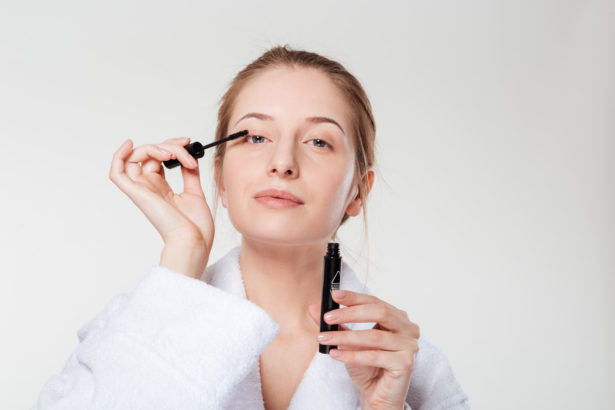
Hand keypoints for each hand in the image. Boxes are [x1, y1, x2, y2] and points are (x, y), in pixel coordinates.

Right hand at [109, 137, 214, 252]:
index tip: (188, 142)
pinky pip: (117, 174)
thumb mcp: (195, 192)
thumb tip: (188, 156)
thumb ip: (189, 173)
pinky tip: (129, 144)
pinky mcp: (137, 194)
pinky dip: (118, 156)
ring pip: (135, 158)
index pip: (158, 159)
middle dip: (168, 144)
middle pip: (148, 155)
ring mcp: (142, 190)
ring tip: (172, 154)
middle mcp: (150, 188)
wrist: (195, 240)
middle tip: (186, 145)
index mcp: (162, 188)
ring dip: (154, 148)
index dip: (171, 146)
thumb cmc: (196, 226)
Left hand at [307, 290, 419, 409]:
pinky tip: (335, 354)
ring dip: (345, 338)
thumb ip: (334, 324)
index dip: (354, 297)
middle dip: (350, 313)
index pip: (374, 301)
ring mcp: (410, 345)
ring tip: (324, 338)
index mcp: (398, 317)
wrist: (376, 395)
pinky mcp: (406, 363)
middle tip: (328, 317)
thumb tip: (312, 307)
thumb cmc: (367, 367)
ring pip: (373, 336)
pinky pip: (375, 356)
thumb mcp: (347, 341)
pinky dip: (352, 355)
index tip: (334, 295)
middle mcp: (408, 328)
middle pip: (379, 312)